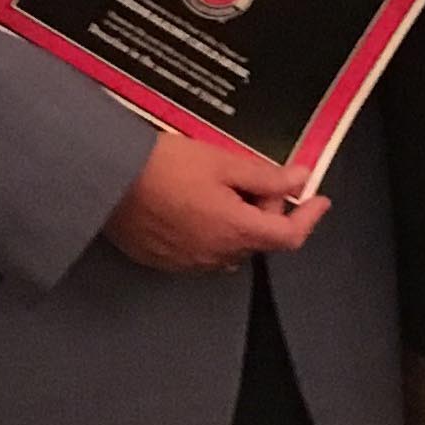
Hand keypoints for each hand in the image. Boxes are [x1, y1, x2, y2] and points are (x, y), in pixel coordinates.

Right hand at [102, 131, 324, 273]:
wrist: (105, 179)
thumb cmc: (162, 165)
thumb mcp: (221, 161)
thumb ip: (265, 176)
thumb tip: (300, 181)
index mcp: (236, 230)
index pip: (289, 235)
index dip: (309, 217)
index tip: (319, 200)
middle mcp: (216, 255)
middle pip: (259, 239)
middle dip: (265, 210)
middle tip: (250, 177)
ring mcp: (188, 263)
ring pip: (230, 246)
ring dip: (237, 223)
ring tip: (218, 188)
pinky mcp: (164, 261)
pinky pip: (200, 251)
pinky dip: (209, 231)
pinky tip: (192, 204)